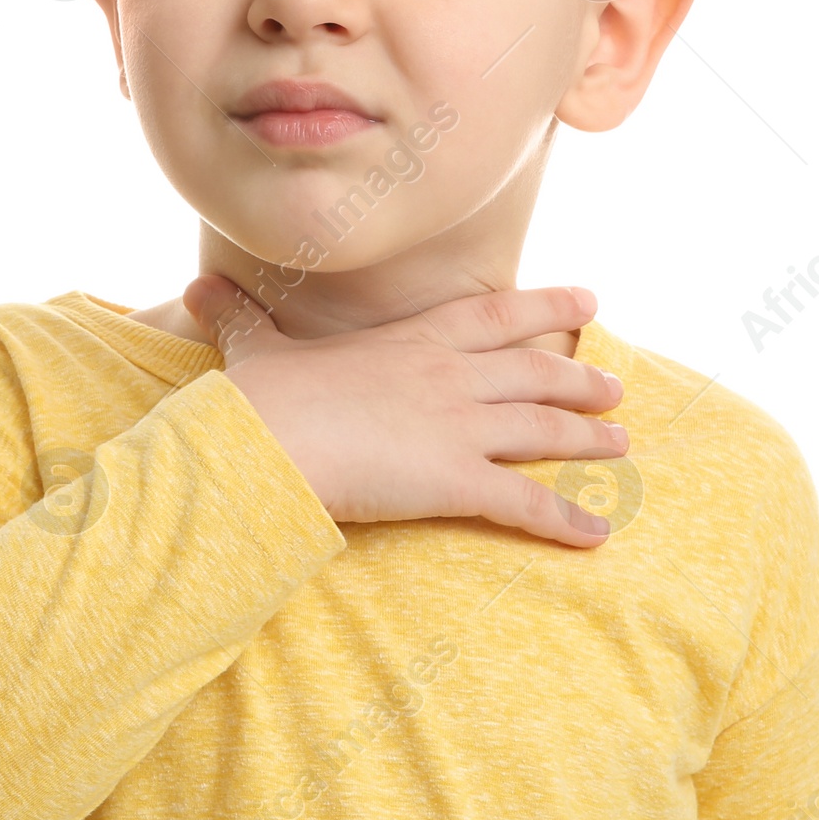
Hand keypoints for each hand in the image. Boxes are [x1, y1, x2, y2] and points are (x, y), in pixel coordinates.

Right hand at [183, 277, 627, 547]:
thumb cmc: (260, 398)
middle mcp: (448, 376)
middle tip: (616, 386)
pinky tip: (598, 533)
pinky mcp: (456, 480)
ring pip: (543, 430)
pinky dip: (565, 519)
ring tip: (623, 444)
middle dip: (580, 380)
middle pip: (534, 374)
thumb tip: (195, 286)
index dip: (546, 308)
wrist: (264, 441)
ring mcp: (458, 426)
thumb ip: (238, 317)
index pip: (494, 316)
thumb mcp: (255, 348)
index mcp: (411, 340)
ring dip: (587, 439)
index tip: (588, 301)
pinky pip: (525, 503)